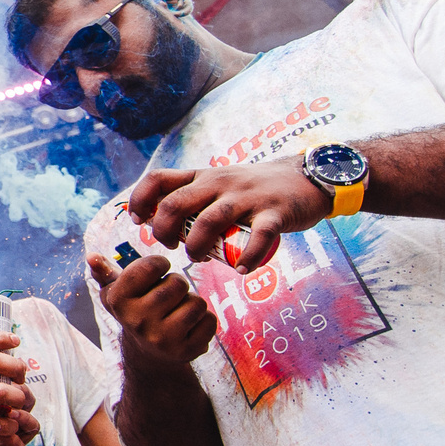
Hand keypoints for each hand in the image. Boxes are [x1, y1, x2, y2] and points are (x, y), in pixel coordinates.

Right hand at [88, 254, 217, 369]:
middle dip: (177, 285)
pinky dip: (204, 321)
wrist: (148, 354)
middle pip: (178, 283)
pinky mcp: (186, 351)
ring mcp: (162, 339)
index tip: (157, 272)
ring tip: (178, 311)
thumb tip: (91, 257)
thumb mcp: (117, 292)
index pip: (152, 265)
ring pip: (197, 303)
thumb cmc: (135, 311)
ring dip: (192, 303)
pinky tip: (189, 327)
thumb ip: (105, 272)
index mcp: (118, 301)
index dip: (160, 264)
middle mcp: (138, 321)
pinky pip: (210, 321)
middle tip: (168, 296)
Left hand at [126, 161, 332, 272]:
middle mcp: (221, 182)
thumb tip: (157, 220)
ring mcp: (248, 197)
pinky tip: (242, 270)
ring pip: (209, 221)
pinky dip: (248, 256)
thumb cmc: (254, 188)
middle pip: (176, 203)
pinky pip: (259, 237)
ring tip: (196, 258)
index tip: (138, 222)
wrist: (306, 179)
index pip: (159, 179)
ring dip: (196, 246)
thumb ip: (192, 197)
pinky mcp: (275, 213)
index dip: (140, 199)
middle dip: (163, 230)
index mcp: (203, 176)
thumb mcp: (218, 184)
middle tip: (168, 247)